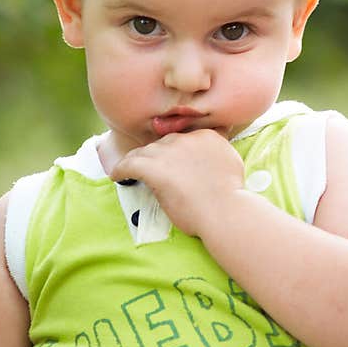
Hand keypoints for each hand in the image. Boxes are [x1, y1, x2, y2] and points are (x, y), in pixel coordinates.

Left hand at [110, 129, 244, 236]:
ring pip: (144, 152)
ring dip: (136, 161)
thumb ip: (220, 147)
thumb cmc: (230, 194)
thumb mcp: (231, 160)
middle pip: (162, 143)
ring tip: (128, 170)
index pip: (182, 137)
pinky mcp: (153, 168)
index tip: (169, 161)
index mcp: (204, 135)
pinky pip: (130, 164)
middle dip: (155, 156)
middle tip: (149, 168)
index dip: (173, 150)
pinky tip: (116, 176)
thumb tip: (215, 142)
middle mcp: (185, 138)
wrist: (225, 211)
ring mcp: (168, 152)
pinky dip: (120, 169)